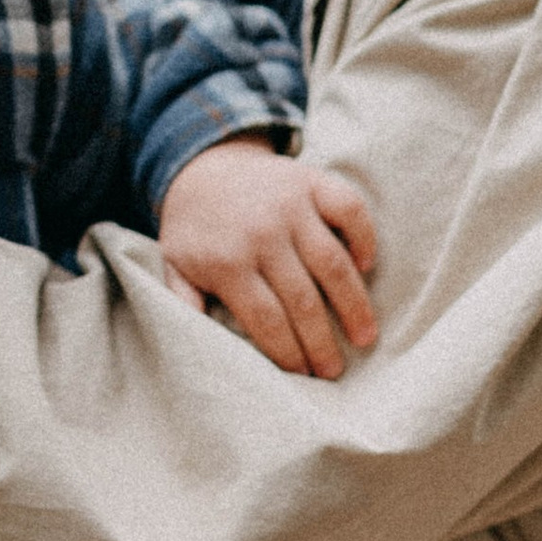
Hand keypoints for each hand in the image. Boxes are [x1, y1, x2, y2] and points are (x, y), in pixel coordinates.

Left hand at [156, 139, 378, 379]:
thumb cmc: (194, 228)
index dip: (289, 351)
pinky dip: (364, 238)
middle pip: (302, 300)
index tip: (303, 375)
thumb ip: (186, 306)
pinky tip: (366, 268)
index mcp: (227, 261)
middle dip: (322, 342)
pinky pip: (350, 209)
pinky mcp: (312, 180)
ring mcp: (290, 204)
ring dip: (354, 304)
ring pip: (333, 262)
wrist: (202, 165)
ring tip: (365, 337)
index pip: (266, 319)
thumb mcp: (175, 267)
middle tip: (335, 371)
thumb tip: (202, 348)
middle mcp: (262, 233)